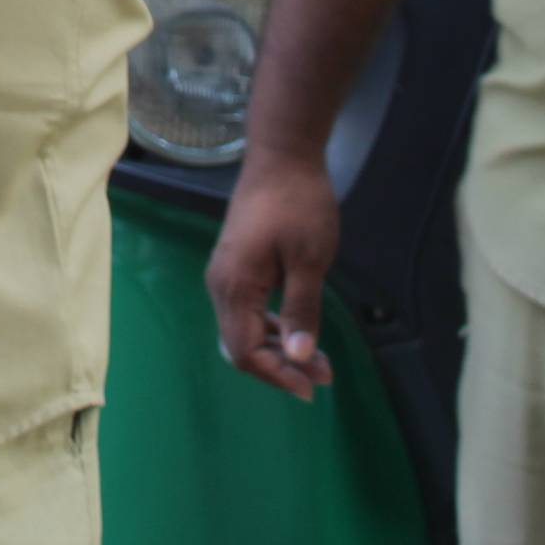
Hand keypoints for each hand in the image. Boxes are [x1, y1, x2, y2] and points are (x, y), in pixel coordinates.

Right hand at [205, 148, 340, 401]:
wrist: (283, 157)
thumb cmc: (298, 205)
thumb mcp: (309, 260)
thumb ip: (301, 311)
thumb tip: (300, 358)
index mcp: (234, 286)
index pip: (243, 350)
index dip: (276, 374)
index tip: (312, 387)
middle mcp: (221, 284)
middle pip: (239, 345)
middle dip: (279, 366)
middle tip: (324, 377)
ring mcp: (226, 274)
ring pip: (243, 329)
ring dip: (278, 349)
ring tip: (320, 361)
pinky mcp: (236, 266)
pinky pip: (247, 311)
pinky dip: (272, 328)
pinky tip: (298, 330)